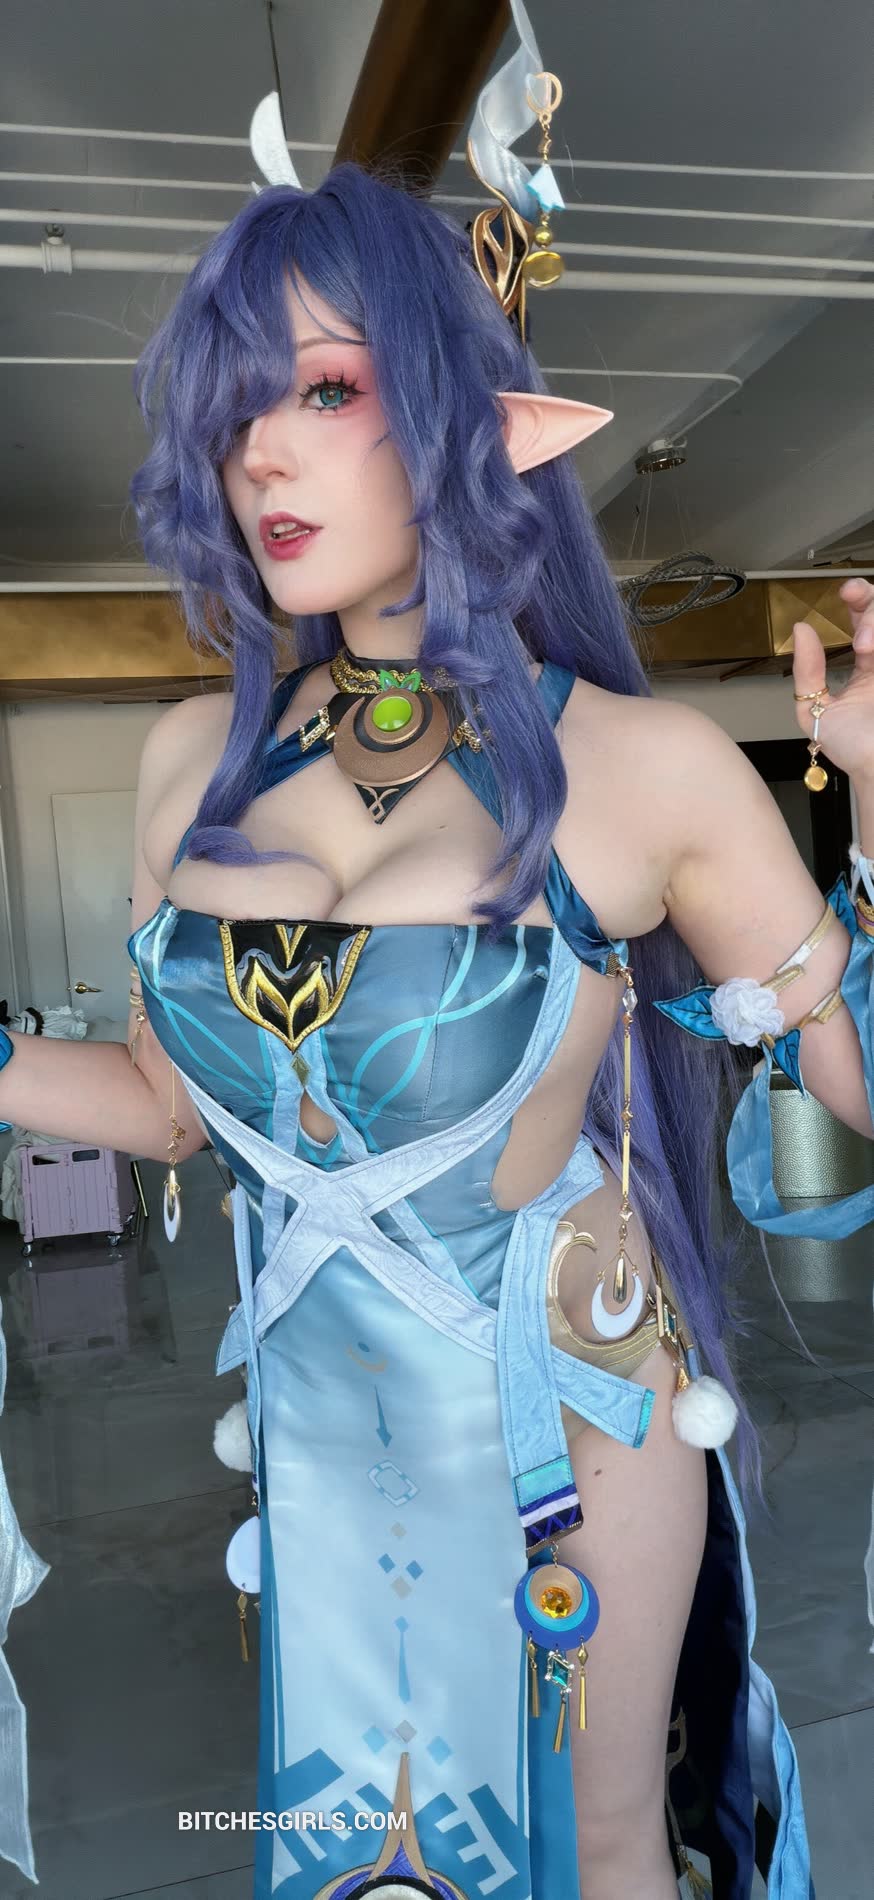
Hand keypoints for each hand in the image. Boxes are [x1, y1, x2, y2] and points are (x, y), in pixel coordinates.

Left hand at [792, 577, 873, 785]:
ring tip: (864, 645)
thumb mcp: (816, 709)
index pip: (864, 620)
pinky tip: (870, 649)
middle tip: (855, 608)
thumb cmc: (852, 749)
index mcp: (866, 668)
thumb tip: (801, 630)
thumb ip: (807, 670)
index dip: (858, 599)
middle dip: (869, 602)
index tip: (846, 592)